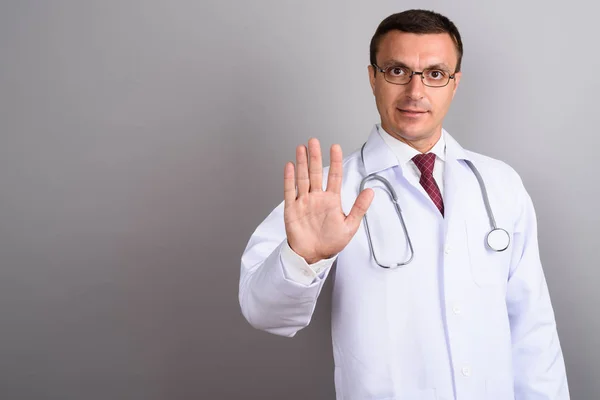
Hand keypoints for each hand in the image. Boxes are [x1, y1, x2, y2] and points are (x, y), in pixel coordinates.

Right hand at [284, 138, 373, 263]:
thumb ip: (359, 207)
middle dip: (315, 157)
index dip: (335, 161)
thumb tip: (370, 191)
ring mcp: (303, 202)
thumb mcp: (350, 226)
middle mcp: (317, 197)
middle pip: (315, 172)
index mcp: (331, 200)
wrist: (313, 256)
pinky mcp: (291, 209)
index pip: (334, 176)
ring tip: (301, 148)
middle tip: (314, 141)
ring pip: (302, 178)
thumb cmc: (331, 242)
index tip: (335, 147)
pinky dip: (289, 179)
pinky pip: (290, 191)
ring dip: (302, 163)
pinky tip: (290, 166)